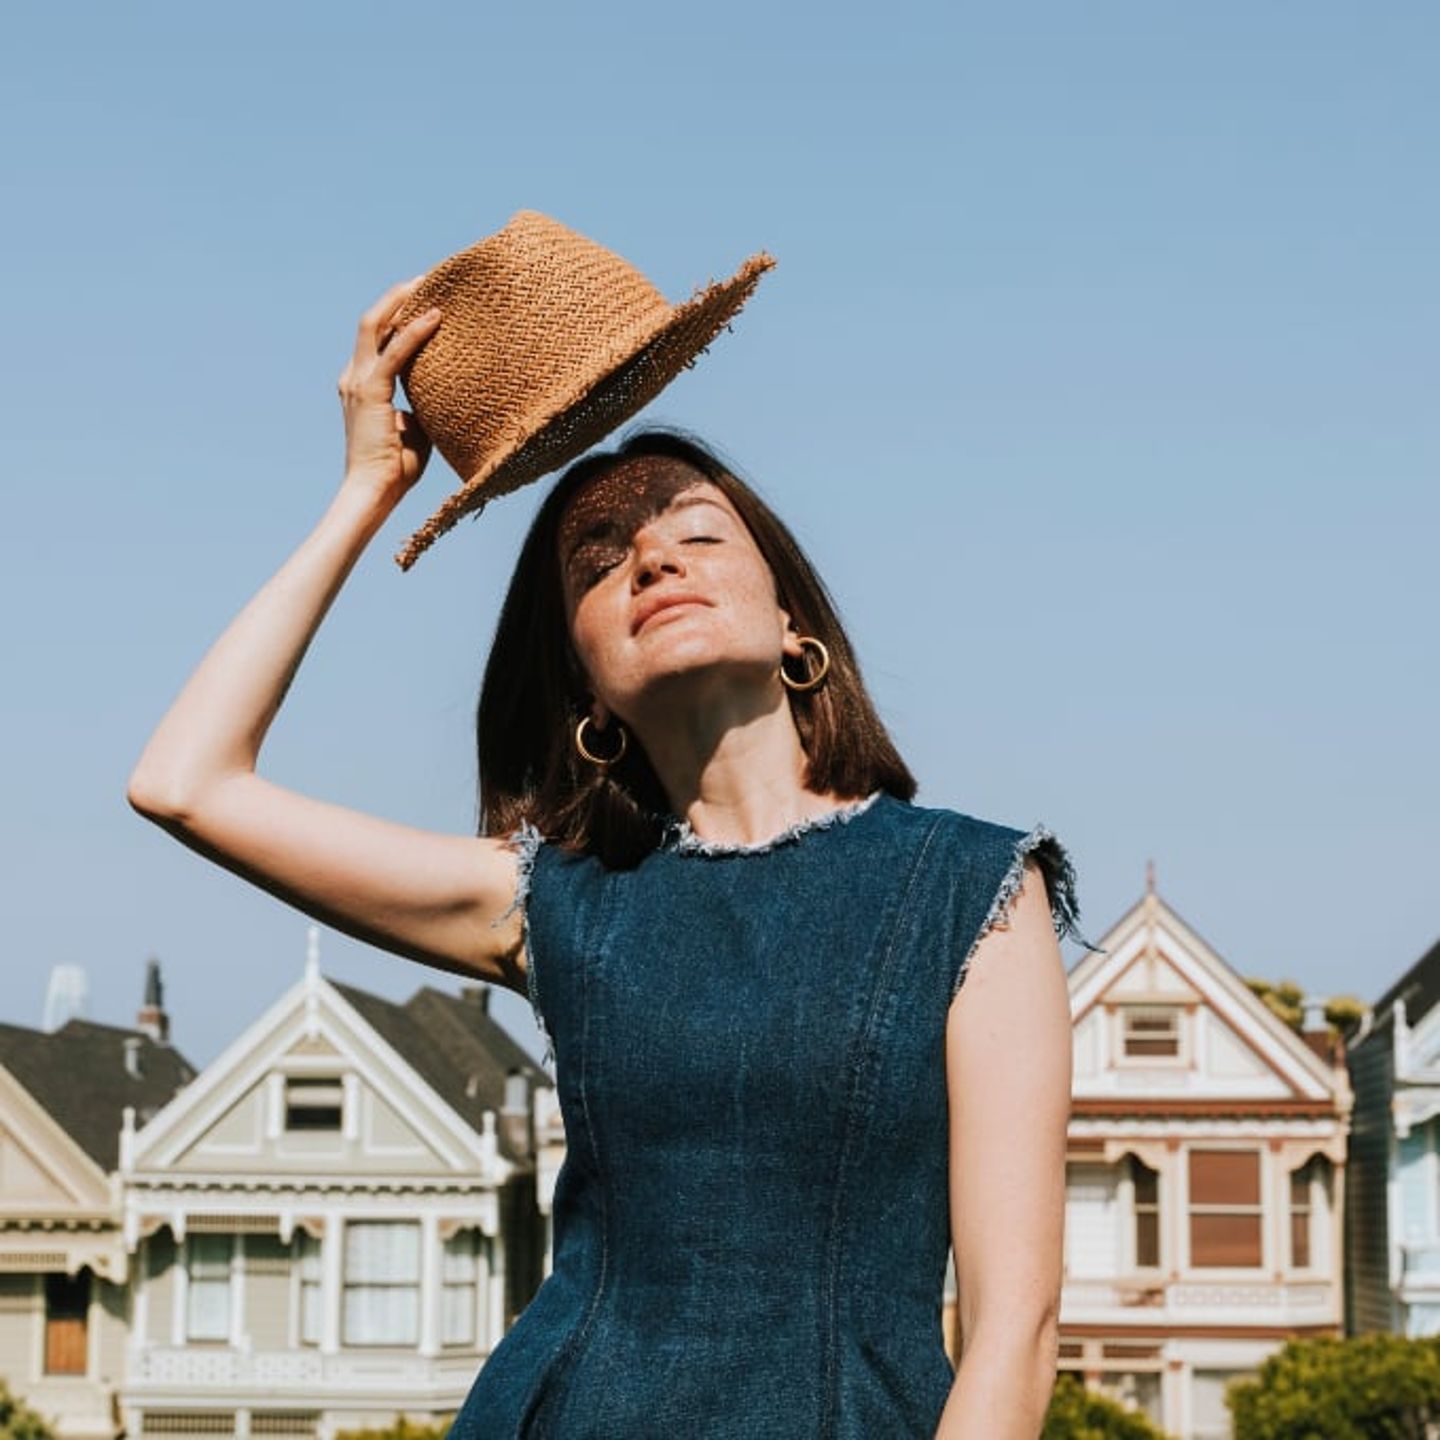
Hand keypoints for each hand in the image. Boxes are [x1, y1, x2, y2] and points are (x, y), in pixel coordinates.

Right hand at [336, 275, 442, 513]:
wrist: (373, 492)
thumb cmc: (395, 469)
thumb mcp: (417, 428)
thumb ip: (425, 404)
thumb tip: (449, 391)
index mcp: (363, 384)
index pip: (380, 337)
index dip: (400, 314)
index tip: (428, 298)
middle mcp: (355, 376)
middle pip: (374, 321)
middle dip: (399, 296)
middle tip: (429, 278)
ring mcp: (358, 382)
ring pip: (376, 325)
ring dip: (403, 301)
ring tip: (430, 282)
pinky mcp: (370, 392)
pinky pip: (394, 353)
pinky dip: (414, 332)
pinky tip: (435, 316)